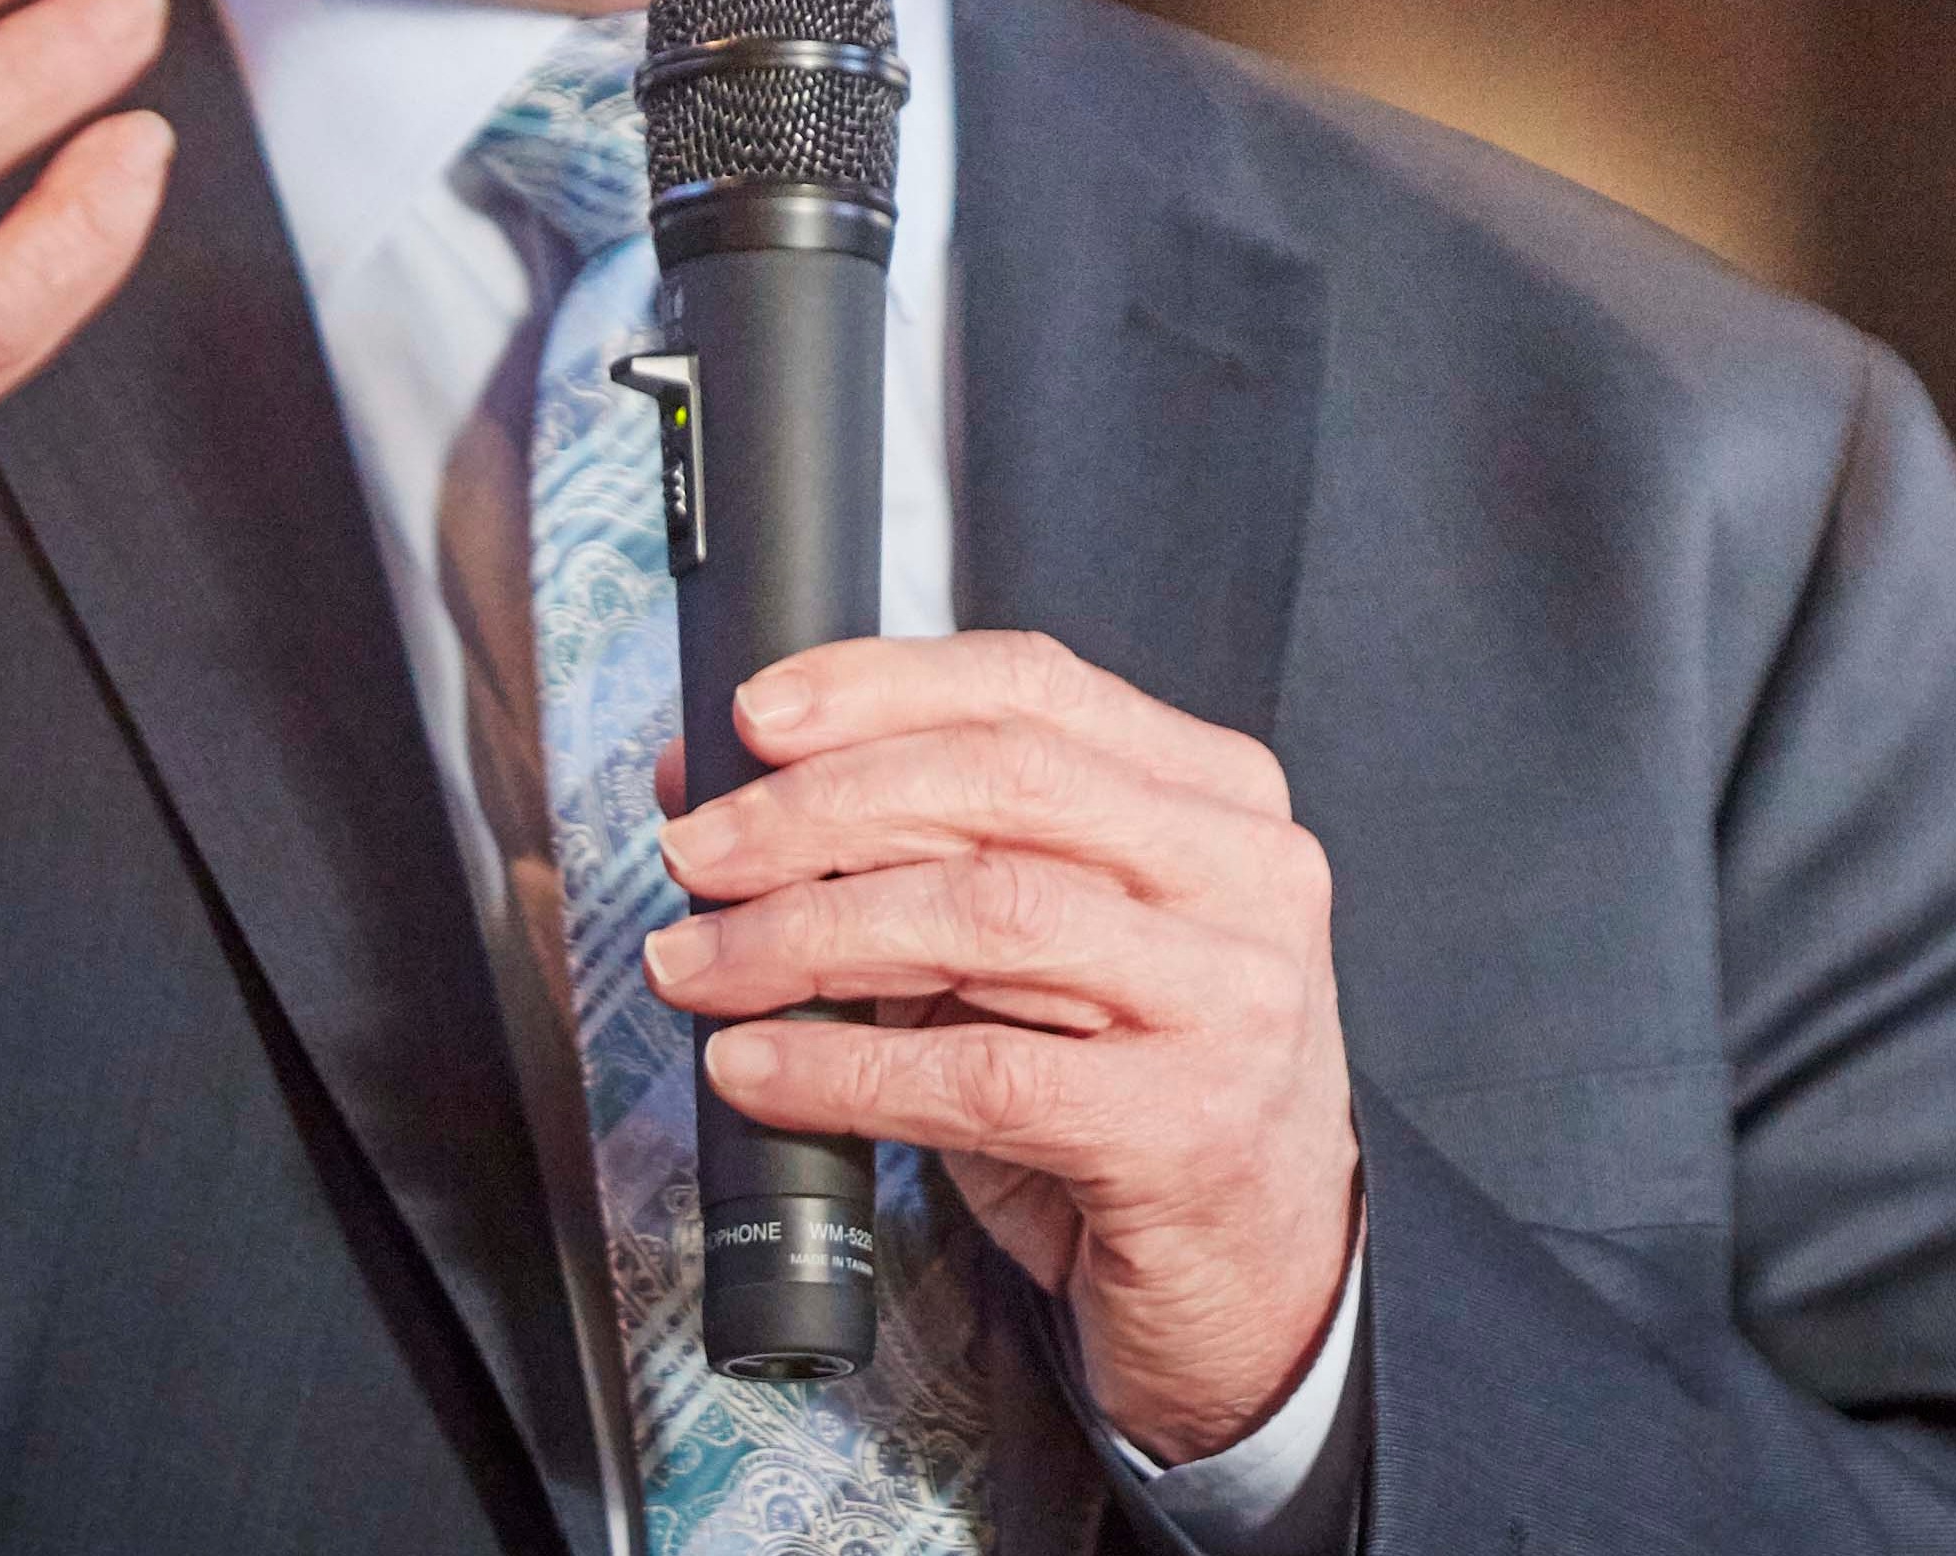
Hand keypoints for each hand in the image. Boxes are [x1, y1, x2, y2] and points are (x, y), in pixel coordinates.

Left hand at [638, 631, 1356, 1463]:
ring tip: (697, 962)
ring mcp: (1228, 1000)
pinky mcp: (1182, 1126)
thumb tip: (714, 791)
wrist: (1260, 1269)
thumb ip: (915, 853)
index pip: (1035, 686)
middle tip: (696, 851)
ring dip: (805, 933)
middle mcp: (1244, 877)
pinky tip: (757, 1067)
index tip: (753, 715)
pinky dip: (840, 1066)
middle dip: (817, 808)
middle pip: (1000, 785)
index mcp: (1218, 796)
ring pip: (985, 917)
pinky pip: (979, 1076)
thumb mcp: (1050, 945)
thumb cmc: (1134, 1086)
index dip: (878, 687)